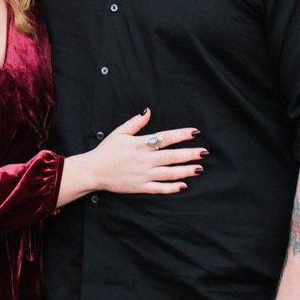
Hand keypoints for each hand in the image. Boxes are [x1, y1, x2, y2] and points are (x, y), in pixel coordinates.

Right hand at [70, 109, 203, 197]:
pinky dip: (172, 188)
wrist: (94, 171)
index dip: (182, 134)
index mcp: (141, 144)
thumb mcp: (120, 132)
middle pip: (172, 156)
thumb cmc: (106, 151)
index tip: (195, 132)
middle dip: (190, 154)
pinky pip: (160, 188)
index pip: (166, 137)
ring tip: (199, 169)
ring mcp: (144, 174)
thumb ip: (136, 123)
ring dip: (185, 171)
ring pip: (170, 173)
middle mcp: (145, 159)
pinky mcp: (141, 187)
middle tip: (204, 153)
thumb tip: (148, 111)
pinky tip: (183, 186)